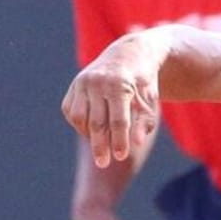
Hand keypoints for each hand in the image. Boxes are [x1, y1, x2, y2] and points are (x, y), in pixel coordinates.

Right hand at [62, 38, 160, 167]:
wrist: (128, 55)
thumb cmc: (142, 83)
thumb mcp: (149, 100)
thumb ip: (145, 122)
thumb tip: (137, 143)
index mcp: (119, 84)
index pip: (118, 120)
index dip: (119, 141)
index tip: (121, 157)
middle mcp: (97, 82)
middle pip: (97, 122)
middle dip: (100, 145)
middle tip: (104, 164)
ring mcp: (82, 82)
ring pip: (80, 118)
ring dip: (89, 135)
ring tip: (101, 144)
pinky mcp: (73, 86)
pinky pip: (71, 112)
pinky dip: (80, 124)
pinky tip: (92, 130)